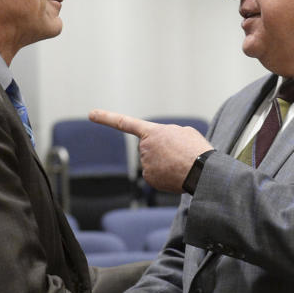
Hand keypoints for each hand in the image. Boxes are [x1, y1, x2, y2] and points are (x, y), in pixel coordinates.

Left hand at [89, 109, 212, 193]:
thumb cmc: (196, 150)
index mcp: (151, 132)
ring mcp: (145, 164)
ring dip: (166, 162)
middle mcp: (144, 147)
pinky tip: (176, 174)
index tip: (91, 114)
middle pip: (150, 148)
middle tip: (179, 153)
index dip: (106, 117)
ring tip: (181, 162)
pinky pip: (156, 174)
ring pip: (154, 162)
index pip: (124, 123)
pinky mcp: (149, 178)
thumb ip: (167, 135)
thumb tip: (162, 147)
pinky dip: (166, 175)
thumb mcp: (184, 132)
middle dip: (162, 150)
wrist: (202, 171)